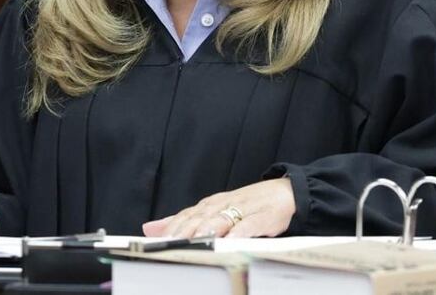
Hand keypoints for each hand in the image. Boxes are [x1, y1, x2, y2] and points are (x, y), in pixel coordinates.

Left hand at [141, 178, 294, 238]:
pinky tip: (231, 241)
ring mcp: (243, 209)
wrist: (285, 193)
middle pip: (200, 216)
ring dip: (207, 229)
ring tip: (196, 240)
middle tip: (171, 242)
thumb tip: (151, 228)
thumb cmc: (247, 205)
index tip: (156, 239)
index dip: (172, 226)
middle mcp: (223, 205)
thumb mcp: (214, 211)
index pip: (187, 214)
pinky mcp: (262, 217)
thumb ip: (183, 220)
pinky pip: (249, 225)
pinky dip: (239, 232)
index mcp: (210, 204)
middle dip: (185, 229)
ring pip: (222, 219)